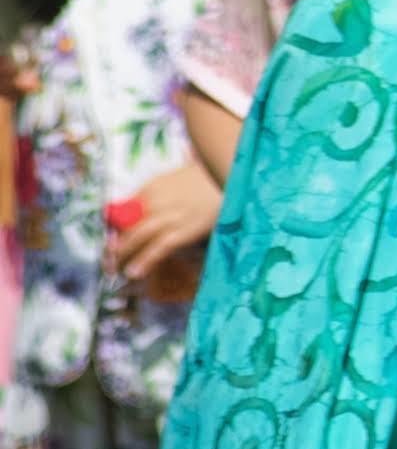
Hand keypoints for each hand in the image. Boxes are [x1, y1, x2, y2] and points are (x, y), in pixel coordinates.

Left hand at [105, 159, 216, 289]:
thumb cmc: (211, 177)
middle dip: (114, 244)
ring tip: (115, 269)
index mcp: (152, 186)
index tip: (110, 240)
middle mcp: (156, 200)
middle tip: (107, 260)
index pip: (122, 209)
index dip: (114, 227)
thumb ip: (162, 190)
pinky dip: (145, 260)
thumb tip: (146, 202)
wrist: (236, 176)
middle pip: (125, 225)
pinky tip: (134, 272)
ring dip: (123, 255)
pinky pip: (159, 247)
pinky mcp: (185, 230)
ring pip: (137, 237)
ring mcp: (171, 215)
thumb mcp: (180, 177)